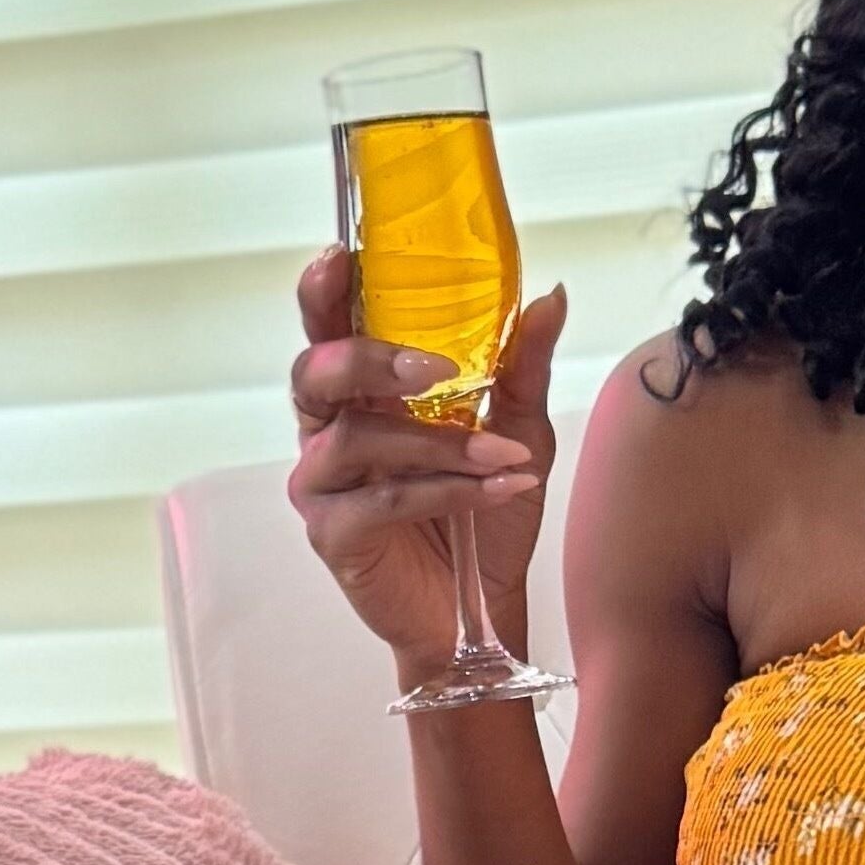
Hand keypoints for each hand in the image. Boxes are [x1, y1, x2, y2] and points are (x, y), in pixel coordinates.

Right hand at [286, 247, 562, 674]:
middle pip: (315, 373)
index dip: (324, 292)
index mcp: (360, 392)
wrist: (483, 607)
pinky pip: (382, 501)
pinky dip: (447, 490)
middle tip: (435, 367)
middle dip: (370, 360)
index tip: (344, 256)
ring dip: (440, 445)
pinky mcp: (334, 535)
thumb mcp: (518, 428)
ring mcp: (323, 484)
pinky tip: (498, 487)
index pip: (329, 328)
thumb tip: (549, 296)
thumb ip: (522, 364)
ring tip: (505, 455)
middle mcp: (328, 430)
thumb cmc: (484, 513)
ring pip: (356, 442)